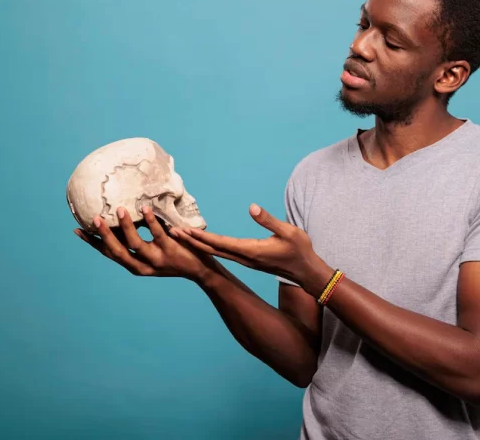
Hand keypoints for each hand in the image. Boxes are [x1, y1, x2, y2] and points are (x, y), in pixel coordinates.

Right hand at [74, 205, 212, 281]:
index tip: (78, 230)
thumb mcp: (152, 252)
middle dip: (104, 235)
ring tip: (120, 210)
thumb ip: (139, 240)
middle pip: (117, 251)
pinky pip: (158, 234)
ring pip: (135, 244)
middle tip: (94, 218)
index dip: (93, 243)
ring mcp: (156, 259)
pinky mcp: (170, 251)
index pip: (109, 254)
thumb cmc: (175, 256)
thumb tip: (124, 217)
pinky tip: (144, 209)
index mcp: (135, 266)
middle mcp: (142, 266)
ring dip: (125, 227)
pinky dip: (150, 221)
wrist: (200, 270)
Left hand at [170, 203, 332, 289]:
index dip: (201, 236)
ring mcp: (246, 260)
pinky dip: (210, 246)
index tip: (185, 230)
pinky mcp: (249, 260)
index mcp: (251, 250)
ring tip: (183, 236)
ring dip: (199, 244)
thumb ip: (268, 219)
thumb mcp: (288, 231)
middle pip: (213, 249)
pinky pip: (224, 253)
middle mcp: (245, 257)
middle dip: (192, 241)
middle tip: (173, 232)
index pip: (221, 242)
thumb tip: (251, 207)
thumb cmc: (300, 250)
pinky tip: (204, 242)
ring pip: (217, 252)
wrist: (307, 272)